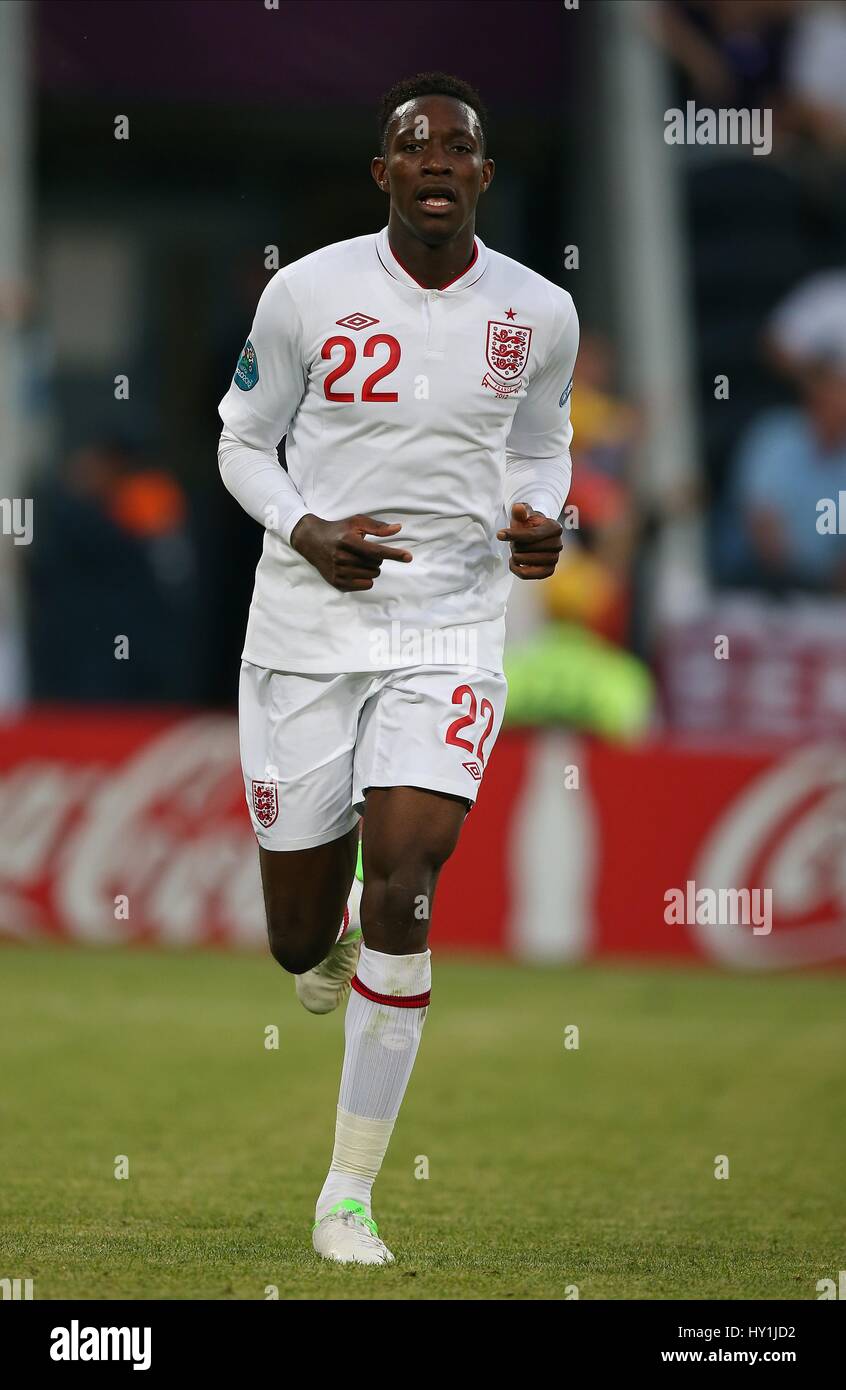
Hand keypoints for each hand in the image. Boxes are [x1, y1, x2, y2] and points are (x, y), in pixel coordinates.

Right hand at [290, 513, 411, 591]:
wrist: (312, 540)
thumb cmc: (338, 530)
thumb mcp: (356, 522)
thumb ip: (378, 527)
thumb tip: (398, 528)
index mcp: (348, 541)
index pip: (376, 551)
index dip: (394, 554)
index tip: (408, 557)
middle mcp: (342, 558)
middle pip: (377, 565)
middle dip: (376, 558)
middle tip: (364, 551)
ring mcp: (338, 572)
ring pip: (372, 576)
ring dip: (371, 568)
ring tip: (358, 559)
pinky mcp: (337, 583)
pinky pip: (365, 586)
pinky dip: (365, 579)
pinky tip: (355, 569)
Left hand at [497, 502, 562, 579]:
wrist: (535, 536)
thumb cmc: (528, 524)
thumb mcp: (524, 514)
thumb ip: (520, 510)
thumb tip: (518, 508)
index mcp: (555, 528)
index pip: (531, 535)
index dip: (513, 535)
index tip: (499, 534)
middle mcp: (558, 544)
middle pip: (526, 548)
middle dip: (515, 545)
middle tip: (515, 542)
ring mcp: (555, 559)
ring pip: (524, 561)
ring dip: (515, 556)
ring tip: (517, 550)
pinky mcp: (548, 571)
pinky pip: (527, 575)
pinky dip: (517, 569)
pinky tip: (514, 562)